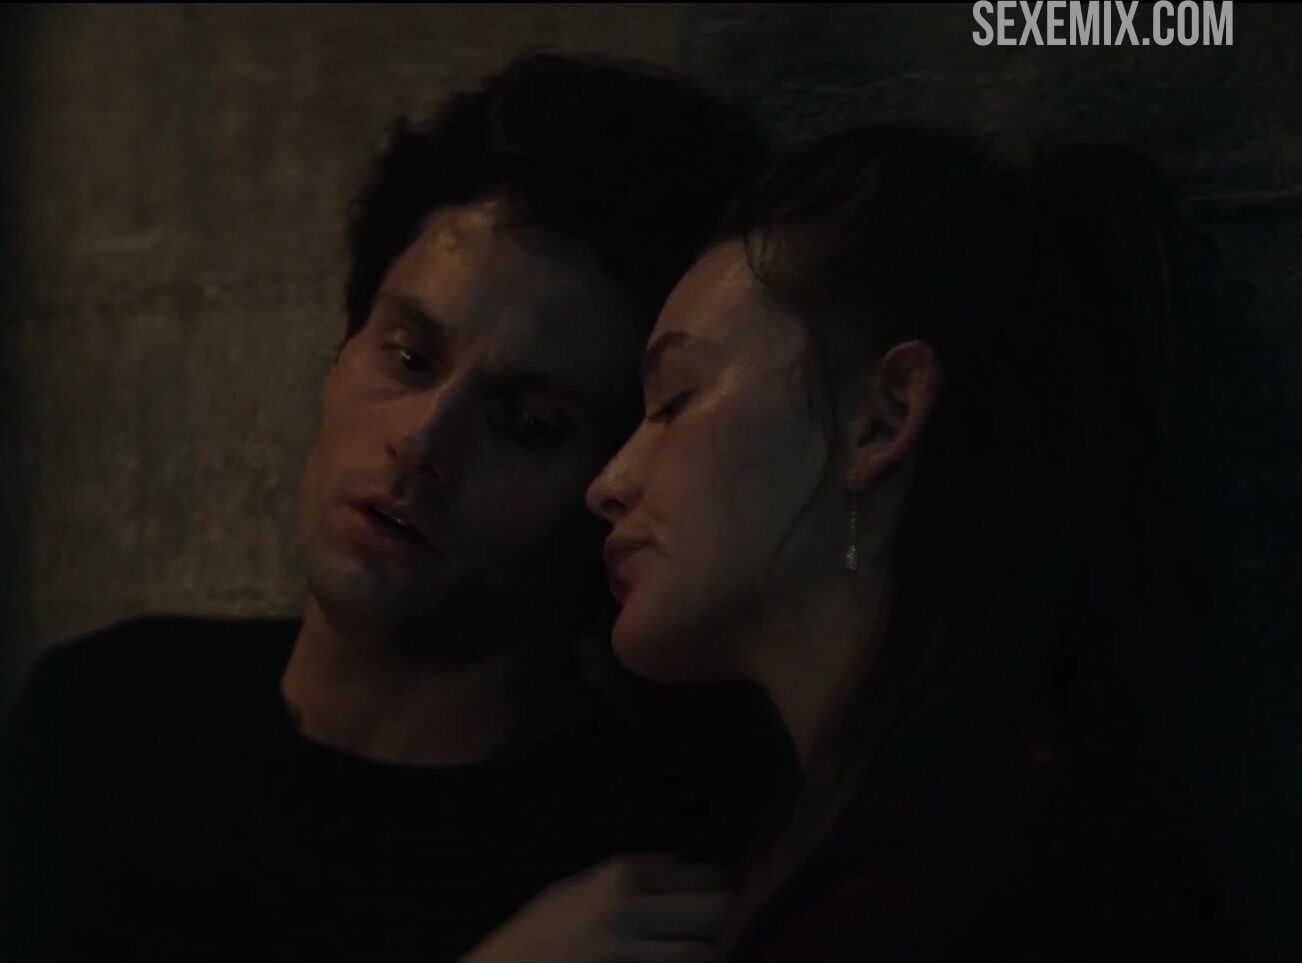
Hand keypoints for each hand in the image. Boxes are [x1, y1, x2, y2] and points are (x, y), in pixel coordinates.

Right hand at [461, 854, 731, 962]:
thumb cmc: (544, 923)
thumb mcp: (581, 882)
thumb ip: (630, 872)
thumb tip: (677, 866)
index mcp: (619, 876)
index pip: (696, 875)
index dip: (721, 882)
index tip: (727, 886)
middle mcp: (629, 909)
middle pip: (710, 911)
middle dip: (724, 914)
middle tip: (728, 916)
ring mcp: (628, 950)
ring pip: (700, 951)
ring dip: (709, 948)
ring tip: (706, 943)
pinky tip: (686, 958)